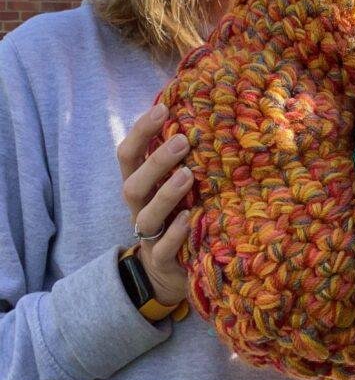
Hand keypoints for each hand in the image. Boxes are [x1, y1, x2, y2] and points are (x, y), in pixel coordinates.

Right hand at [117, 103, 191, 306]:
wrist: (168, 271)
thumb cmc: (176, 213)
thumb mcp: (175, 184)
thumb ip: (179, 157)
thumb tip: (200, 112)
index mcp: (140, 184)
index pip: (128, 154)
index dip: (140, 131)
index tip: (162, 108)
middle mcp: (139, 208)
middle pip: (133, 183)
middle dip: (155, 161)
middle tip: (182, 140)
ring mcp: (149, 236)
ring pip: (146, 216)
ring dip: (165, 194)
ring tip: (188, 175)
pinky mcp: (163, 261)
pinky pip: (164, 248)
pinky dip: (175, 233)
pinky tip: (190, 218)